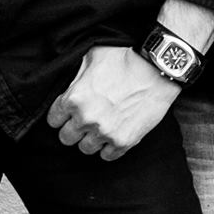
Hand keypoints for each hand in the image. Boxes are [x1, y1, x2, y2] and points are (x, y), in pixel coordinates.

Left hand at [46, 46, 180, 159]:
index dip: (62, 115)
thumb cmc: (127, 58)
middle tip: (87, 120)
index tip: (70, 112)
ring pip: (85, 148)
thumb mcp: (94, 57)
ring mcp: (105, 132)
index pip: (53, 120)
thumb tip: (70, 84)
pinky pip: (107, 156)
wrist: (160, 68)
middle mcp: (86, 118)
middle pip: (66, 138)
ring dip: (92, 139)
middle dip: (75, 129)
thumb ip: (77, 76)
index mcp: (74, 98)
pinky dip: (110, 147)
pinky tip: (116, 133)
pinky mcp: (124, 141)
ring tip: (103, 126)